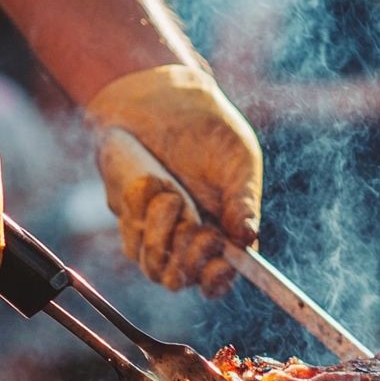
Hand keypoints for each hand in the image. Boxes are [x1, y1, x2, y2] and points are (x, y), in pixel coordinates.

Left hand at [87, 65, 261, 296]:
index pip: (221, 277)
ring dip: (160, 231)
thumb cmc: (209, 130)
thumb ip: (243, 201)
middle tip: (194, 222)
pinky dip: (139, 210)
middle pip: (184, 280)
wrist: (161, 99)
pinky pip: (131, 240)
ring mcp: (159, 235)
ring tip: (169, 191)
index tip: (218, 265)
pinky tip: (149, 180)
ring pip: (153, 266)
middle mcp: (192, 242)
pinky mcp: (130, 223)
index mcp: (226, 234)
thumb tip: (249, 238)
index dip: (218, 280)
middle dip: (187, 257)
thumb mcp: (237, 160)